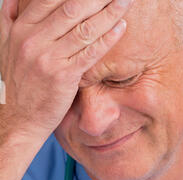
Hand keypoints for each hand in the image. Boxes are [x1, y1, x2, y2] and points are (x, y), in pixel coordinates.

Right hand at [0, 0, 131, 138]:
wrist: (19, 120)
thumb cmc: (18, 86)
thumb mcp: (4, 48)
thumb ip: (9, 21)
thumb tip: (13, 0)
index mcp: (21, 29)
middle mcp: (33, 40)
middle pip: (71, 8)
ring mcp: (49, 58)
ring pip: (84, 28)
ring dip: (108, 12)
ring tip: (125, 1)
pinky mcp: (64, 76)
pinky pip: (90, 53)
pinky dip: (107, 38)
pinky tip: (121, 27)